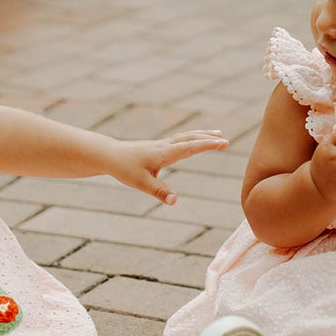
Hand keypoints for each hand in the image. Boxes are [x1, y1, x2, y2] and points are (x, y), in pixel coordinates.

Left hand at [113, 130, 228, 203]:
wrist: (109, 155)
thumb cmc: (124, 169)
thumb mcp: (141, 183)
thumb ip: (159, 192)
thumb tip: (175, 201)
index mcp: (164, 153)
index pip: (190, 147)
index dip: (207, 145)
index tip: (223, 143)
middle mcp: (165, 146)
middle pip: (191, 139)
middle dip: (209, 139)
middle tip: (226, 140)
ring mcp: (162, 145)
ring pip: (186, 136)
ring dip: (202, 135)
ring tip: (217, 134)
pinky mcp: (158, 147)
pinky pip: (180, 139)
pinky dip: (192, 137)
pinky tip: (194, 140)